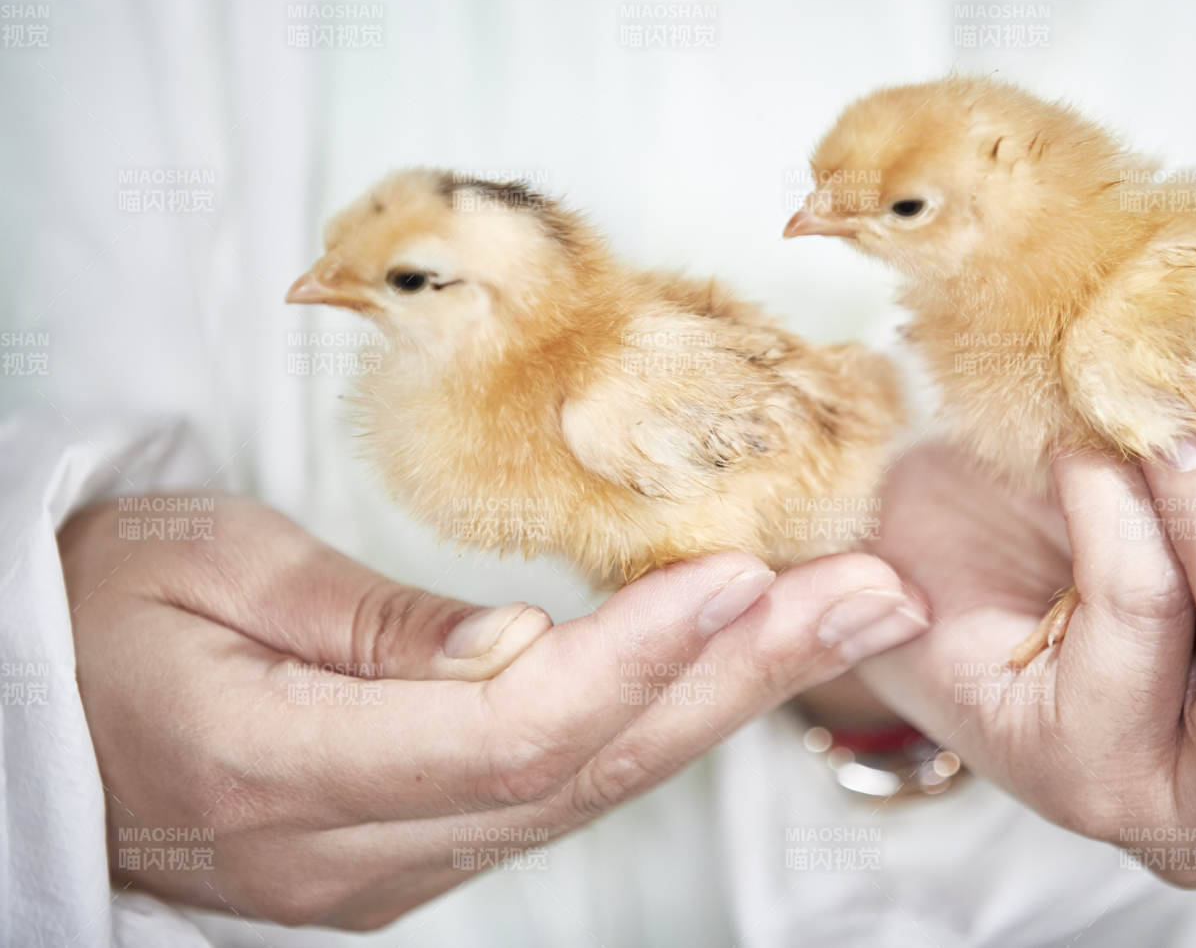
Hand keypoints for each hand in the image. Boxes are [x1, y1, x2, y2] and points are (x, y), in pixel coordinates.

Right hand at [61, 496, 925, 928]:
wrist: (22, 712)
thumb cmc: (88, 612)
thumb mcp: (205, 569)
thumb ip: (371, 623)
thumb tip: (524, 647)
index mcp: (281, 770)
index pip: (512, 730)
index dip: (644, 654)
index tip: (749, 571)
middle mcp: (349, 849)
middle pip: (589, 768)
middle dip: (745, 674)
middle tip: (869, 594)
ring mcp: (381, 869)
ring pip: (592, 786)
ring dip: (725, 695)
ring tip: (837, 615)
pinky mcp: (403, 850)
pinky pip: (556, 791)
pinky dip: (655, 721)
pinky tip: (729, 664)